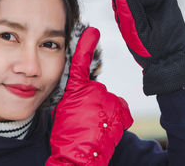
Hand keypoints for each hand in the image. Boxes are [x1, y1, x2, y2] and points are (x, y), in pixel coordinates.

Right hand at [46, 27, 132, 165]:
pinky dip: (116, 117)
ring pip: (109, 102)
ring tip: (94, 126)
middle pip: (98, 92)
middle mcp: (92, 89)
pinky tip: (105, 127)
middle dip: (95, 104)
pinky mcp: (118, 108)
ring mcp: (107, 98)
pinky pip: (120, 109)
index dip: (86, 45)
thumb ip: (77, 97)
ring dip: (105, 112)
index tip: (93, 31)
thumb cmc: (67, 135)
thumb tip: (90, 92)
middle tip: (86, 120)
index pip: (80, 63)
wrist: (77, 155)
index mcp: (75, 89)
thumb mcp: (65, 110)